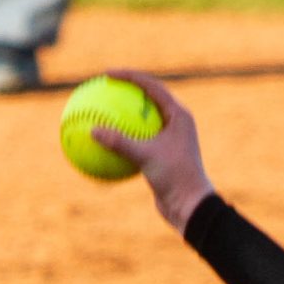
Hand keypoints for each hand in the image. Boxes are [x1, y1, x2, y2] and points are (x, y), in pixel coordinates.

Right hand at [89, 72, 214, 234]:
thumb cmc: (175, 178)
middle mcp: (175, 124)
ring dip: (122, 116)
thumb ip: (120, 142)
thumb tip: (92, 130)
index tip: (107, 75)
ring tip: (99, 111)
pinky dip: (121, 141)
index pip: (151, 86)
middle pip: (146, 99)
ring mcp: (169, 140)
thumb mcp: (146, 157)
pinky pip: (137, 142)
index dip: (129, 76)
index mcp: (178, 115)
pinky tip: (102, 143)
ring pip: (141, 122)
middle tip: (102, 88)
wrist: (191, 208)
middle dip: (125, 91)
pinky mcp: (161, 156)